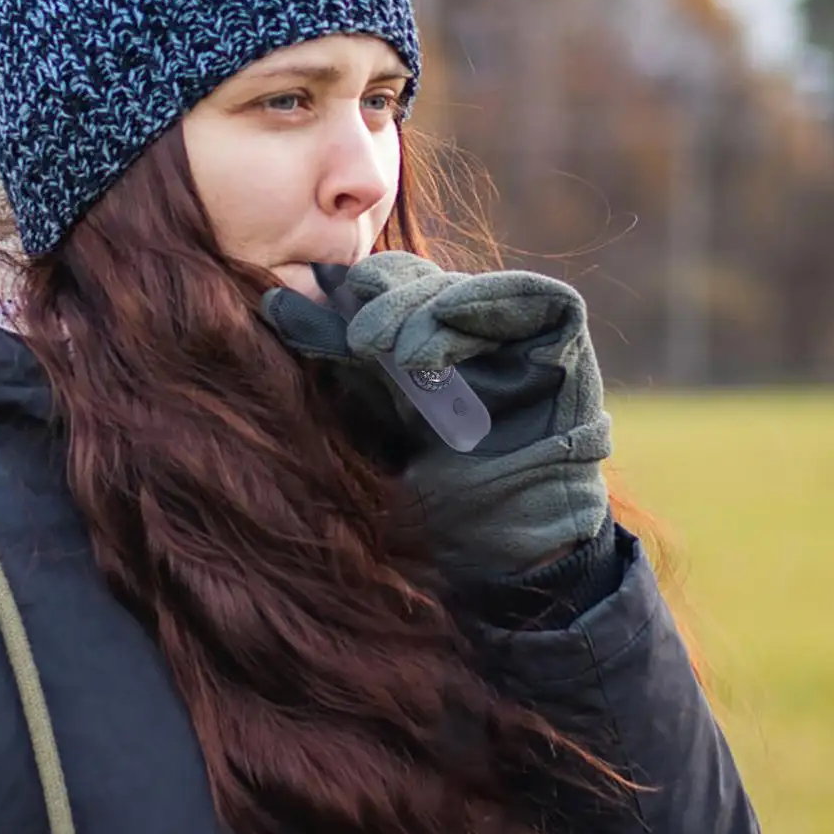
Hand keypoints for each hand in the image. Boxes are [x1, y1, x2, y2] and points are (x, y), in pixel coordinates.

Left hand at [261, 253, 611, 575]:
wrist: (500, 552)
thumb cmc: (432, 497)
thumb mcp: (372, 414)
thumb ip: (337, 355)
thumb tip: (272, 300)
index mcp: (421, 346)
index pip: (386, 287)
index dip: (358, 295)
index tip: (320, 318)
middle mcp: (466, 333)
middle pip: (420, 281)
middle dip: (386, 304)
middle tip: (362, 341)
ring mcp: (516, 334)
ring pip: (465, 286)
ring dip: (426, 310)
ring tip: (403, 357)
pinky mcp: (561, 341)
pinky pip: (532, 299)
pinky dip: (489, 302)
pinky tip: (450, 324)